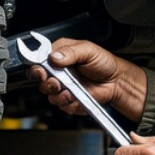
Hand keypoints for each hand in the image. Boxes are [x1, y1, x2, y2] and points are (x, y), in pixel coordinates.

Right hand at [29, 38, 146, 122]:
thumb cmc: (104, 63)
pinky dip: (67, 102)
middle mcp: (58, 70)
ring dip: (58, 93)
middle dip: (46, 82)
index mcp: (60, 54)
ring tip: (69, 89)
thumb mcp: (88, 50)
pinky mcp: (67, 99)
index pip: (39, 59)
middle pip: (39, 78)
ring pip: (48, 93)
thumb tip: (54, 57)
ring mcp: (62, 86)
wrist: (116, 82)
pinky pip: (60, 104)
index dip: (38, 66)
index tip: (43, 70)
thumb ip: (70, 52)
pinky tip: (75, 96)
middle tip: (56, 81)